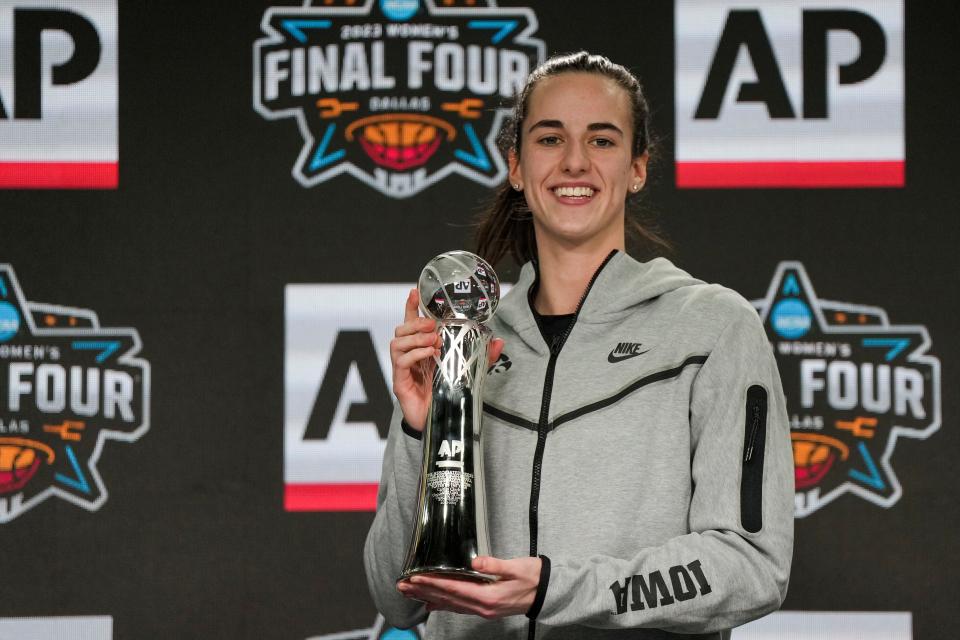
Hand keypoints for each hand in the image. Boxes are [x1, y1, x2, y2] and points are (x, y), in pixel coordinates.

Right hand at [390, 289, 503, 430]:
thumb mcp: (469, 372)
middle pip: (401, 329)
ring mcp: (403, 370)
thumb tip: (499, 340)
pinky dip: (415, 353)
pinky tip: (430, 354)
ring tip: (434, 341)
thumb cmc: (449, 395)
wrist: (442, 424)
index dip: (411, 307)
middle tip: (434, 326)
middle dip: (416, 322)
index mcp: (422, 350)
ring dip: (416, 337)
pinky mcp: (400, 383)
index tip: (415, 291)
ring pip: (398, 342)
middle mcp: (410, 357)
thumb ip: (482, 357)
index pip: (411, 324)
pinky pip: (402, 361)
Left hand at [397, 556, 540, 618]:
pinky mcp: (485, 607)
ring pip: (450, 604)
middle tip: (402, 586)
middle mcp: (482, 606)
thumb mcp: (517, 567)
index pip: (454, 589)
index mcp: (488, 596)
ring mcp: (483, 609)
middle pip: (447, 599)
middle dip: (423, 591)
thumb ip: (495, 564)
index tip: (415, 577)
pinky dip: (443, 604)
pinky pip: (459, 607)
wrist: (548, 593)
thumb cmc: (534, 577)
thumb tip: (475, 561)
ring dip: (428, 598)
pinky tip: (431, 604)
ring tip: (410, 593)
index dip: (433, 583)